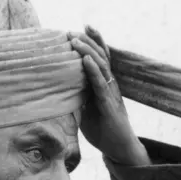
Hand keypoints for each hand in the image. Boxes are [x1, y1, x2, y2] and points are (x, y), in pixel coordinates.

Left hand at [68, 26, 149, 165]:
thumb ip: (78, 100)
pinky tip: (85, 60)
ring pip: (101, 67)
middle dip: (87, 42)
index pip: (99, 60)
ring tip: (75, 40)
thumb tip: (60, 93)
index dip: (91, 44)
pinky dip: (93, 71)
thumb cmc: (103, 131)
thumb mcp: (87, 112)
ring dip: (87, 51)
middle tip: (71, 31)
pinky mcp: (110, 105)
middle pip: (100, 58)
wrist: (119, 149)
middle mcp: (110, 86)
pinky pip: (101, 84)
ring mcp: (111, 94)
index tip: (78, 30)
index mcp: (104, 86)